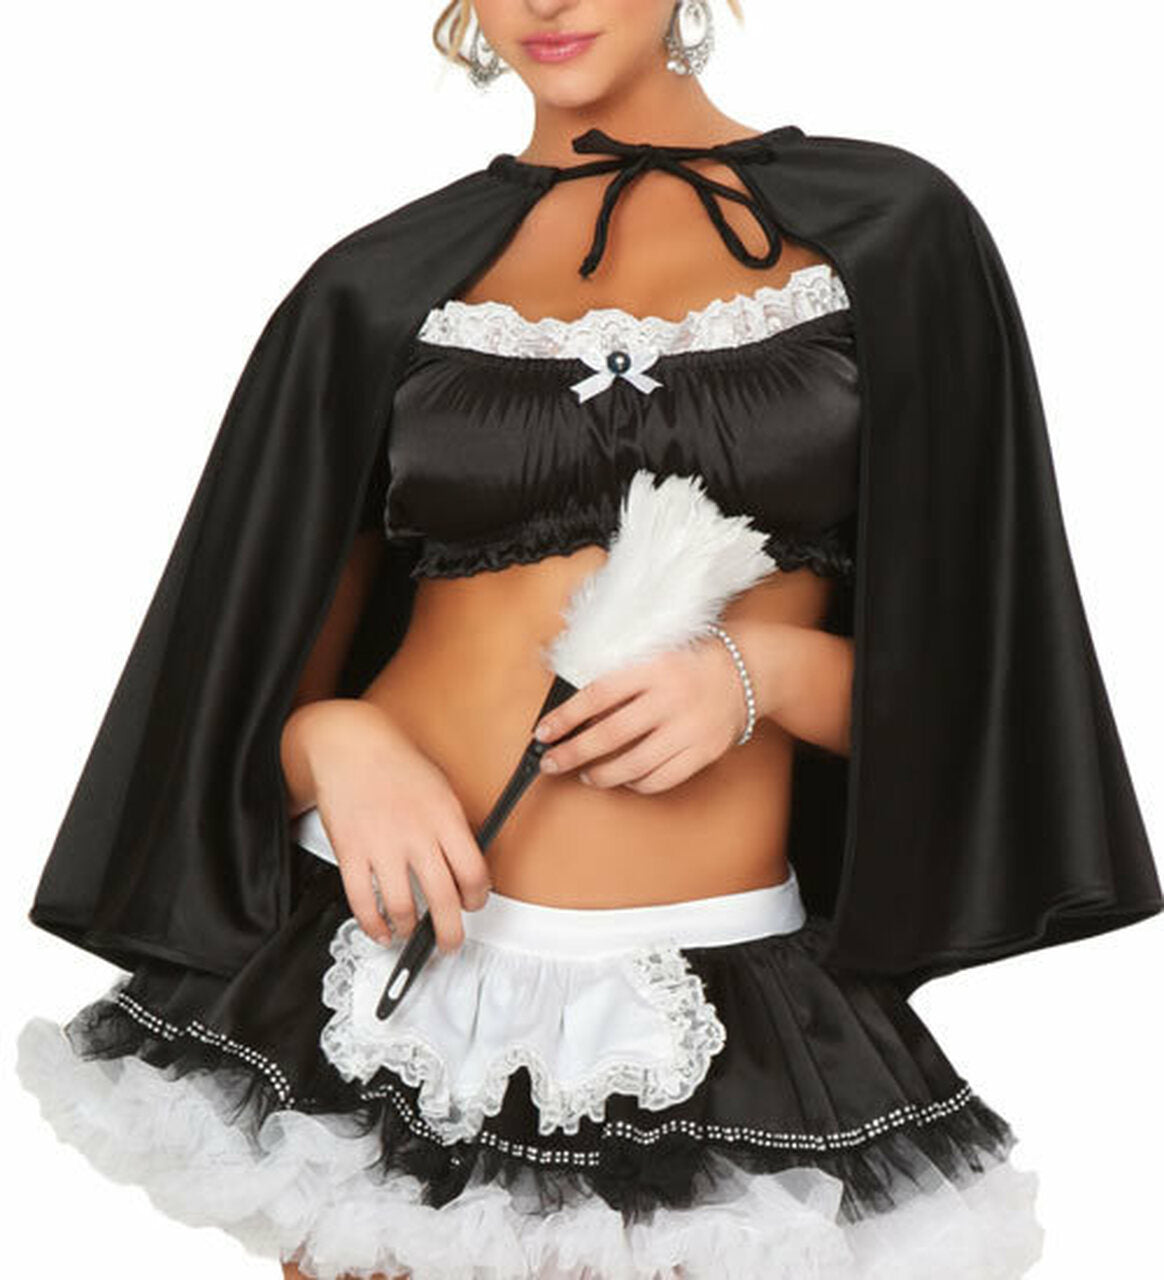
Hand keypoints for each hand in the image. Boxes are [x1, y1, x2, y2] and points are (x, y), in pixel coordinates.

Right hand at [291, 700, 490, 952]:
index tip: (473, 904)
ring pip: (403, 908)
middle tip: (449, 943)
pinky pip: (362, 902)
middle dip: (449, 933)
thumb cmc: (397, 764)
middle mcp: (417, 834)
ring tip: (409, 932)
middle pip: (443, 900)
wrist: (350, 745)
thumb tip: (468, 866)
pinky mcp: (350, 852)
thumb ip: (454, 827)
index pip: (474, 873)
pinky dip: (373, 925)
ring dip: (408, 930)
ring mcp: (382, 845)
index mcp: (445, 818)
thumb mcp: (442, 788)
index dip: (477, 898)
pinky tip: (380, 930)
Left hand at [533, 635, 749, 793]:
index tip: (543, 732)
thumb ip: (620, 678)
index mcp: (654, 667)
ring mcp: (689, 728)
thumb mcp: (654, 654)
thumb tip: (575, 712)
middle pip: (610, 734)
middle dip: (573, 753)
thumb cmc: (691, 662)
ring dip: (602, 774)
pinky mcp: (704, 752)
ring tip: (587, 775)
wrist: (748, 671)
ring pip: (634, 764)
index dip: (565, 717)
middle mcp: (672, 698)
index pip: (597, 695)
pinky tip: (625, 778)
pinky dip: (637, 783)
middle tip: (552, 762)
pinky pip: (662, 779)